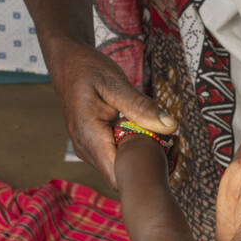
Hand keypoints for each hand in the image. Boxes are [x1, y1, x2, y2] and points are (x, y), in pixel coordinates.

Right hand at [46, 38, 176, 187]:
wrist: (67, 63)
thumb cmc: (89, 69)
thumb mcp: (115, 83)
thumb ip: (141, 106)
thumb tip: (170, 126)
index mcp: (89, 136)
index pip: (118, 176)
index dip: (144, 173)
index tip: (168, 155)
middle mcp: (86, 149)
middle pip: (121, 177)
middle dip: (148, 167)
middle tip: (173, 146)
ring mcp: (89, 150)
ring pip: (120, 169)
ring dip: (142, 159)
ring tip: (164, 140)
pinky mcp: (95, 147)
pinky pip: (117, 158)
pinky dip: (135, 151)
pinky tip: (149, 136)